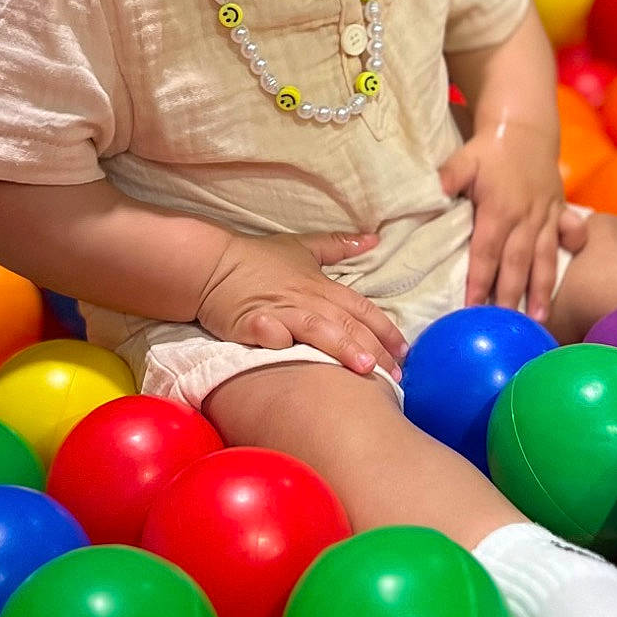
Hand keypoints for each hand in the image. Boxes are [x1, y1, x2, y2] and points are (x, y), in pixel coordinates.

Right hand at [195, 230, 408, 379]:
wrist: (212, 265)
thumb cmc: (257, 259)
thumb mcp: (302, 248)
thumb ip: (338, 246)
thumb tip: (372, 239)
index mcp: (321, 285)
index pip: (362, 308)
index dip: (386, 330)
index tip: (405, 353)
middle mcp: (306, 299)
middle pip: (348, 324)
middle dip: (375, 350)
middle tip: (395, 377)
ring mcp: (280, 311)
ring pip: (318, 329)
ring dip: (342, 348)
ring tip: (364, 370)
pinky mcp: (251, 323)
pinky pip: (269, 332)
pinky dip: (280, 340)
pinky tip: (292, 354)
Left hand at [440, 120, 564, 321]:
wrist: (524, 127)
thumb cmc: (489, 149)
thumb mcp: (464, 158)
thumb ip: (450, 176)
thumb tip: (434, 189)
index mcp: (499, 209)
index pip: (487, 252)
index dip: (480, 281)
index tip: (473, 308)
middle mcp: (525, 217)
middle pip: (517, 264)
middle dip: (512, 297)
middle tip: (508, 328)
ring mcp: (546, 215)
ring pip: (545, 258)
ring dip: (542, 289)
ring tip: (539, 318)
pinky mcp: (560, 210)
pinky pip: (571, 233)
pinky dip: (575, 248)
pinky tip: (573, 270)